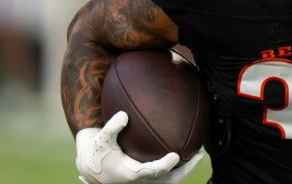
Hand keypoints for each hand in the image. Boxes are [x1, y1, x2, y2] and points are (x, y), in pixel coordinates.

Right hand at [76, 111, 193, 183]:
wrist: (91, 169)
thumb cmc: (97, 152)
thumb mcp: (100, 140)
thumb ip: (112, 128)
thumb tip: (124, 115)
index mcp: (130, 174)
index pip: (151, 172)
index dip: (164, 166)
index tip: (175, 156)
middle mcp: (140, 181)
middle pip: (168, 180)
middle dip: (186, 170)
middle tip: (199, 156)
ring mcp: (144, 182)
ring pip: (170, 181)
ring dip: (185, 170)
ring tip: (199, 155)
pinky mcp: (146, 179)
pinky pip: (166, 177)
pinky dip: (177, 168)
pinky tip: (186, 154)